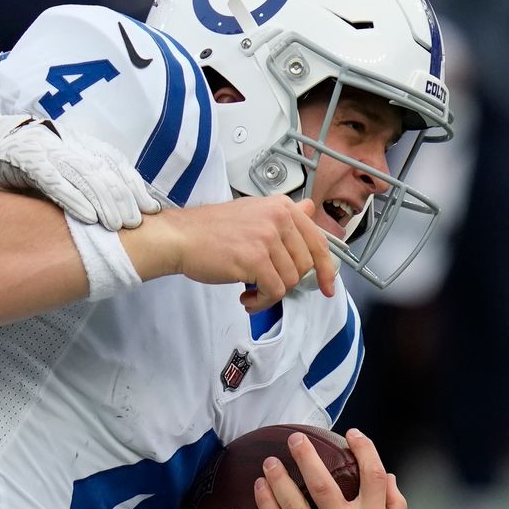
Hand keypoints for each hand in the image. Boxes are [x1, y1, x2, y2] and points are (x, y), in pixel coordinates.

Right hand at [0, 120, 162, 229]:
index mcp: (68, 140)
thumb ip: (68, 182)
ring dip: (105, 200)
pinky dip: (73, 199)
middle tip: (136, 224)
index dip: (132, 183)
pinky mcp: (21, 158)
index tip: (149, 208)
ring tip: (118, 225)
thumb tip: (96, 211)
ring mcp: (42, 146)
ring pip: (84, 172)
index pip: (110, 159)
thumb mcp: (41, 170)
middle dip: (123, 196)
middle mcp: (59, 139)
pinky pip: (53, 179)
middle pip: (103, 167)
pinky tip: (89, 217)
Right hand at [130, 194, 337, 303]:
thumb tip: (309, 209)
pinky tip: (245, 297)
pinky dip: (261, 301)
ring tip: (251, 292)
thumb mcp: (254, 211)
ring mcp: (267, 238)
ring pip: (289, 281)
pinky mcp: (255, 259)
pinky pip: (273, 291)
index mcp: (281, 207)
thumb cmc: (211, 229)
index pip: (317, 241)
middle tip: (265, 284)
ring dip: (270, 294)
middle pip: (304, 265)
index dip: (326, 269)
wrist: (181, 237)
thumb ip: (284, 214)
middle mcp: (278, 219)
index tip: (327, 286)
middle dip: (287, 282)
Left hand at [251, 428, 406, 508]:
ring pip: (295, 505)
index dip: (364, 450)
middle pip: (324, 485)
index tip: (351, 434)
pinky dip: (267, 504)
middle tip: (294, 438)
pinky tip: (259, 487)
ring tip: (269, 461)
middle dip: (307, 456)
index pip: (373, 477)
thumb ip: (395, 508)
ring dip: (279, 479)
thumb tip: (390, 476)